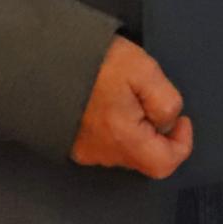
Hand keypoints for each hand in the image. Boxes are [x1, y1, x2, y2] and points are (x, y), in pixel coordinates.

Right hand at [70, 35, 194, 179]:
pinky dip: (116, 127)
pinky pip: (105, 142)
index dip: (181, 144)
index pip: (164, 165)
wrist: (40, 59)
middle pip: (144, 157)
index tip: (182, 120)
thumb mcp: (144, 71)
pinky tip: (109, 100)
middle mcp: (102, 154)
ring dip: (136, 127)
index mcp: (123, 139)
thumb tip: (169, 123)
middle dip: (156, 131)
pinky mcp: (71, 143)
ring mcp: (83, 151)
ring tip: (126, 93)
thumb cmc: (96, 64)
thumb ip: (165, 102)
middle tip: (148, 97)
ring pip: (124, 149)